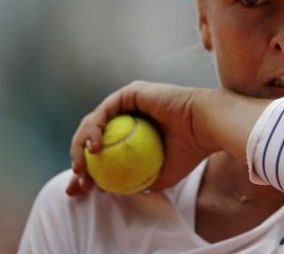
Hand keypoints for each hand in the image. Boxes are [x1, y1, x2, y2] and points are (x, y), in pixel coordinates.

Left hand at [66, 81, 215, 195]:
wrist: (206, 127)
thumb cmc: (190, 151)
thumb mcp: (160, 175)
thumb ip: (137, 181)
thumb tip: (110, 191)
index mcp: (136, 133)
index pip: (104, 150)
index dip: (88, 170)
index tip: (80, 189)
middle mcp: (130, 115)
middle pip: (94, 136)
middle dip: (78, 160)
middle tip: (77, 182)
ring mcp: (129, 102)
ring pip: (93, 123)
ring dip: (80, 146)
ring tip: (82, 167)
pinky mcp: (130, 92)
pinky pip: (105, 111)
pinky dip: (95, 129)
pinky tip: (95, 148)